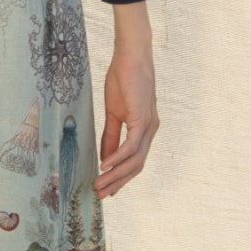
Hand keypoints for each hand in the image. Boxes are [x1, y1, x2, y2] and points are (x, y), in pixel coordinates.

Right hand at [96, 13, 157, 197]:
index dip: (122, 177)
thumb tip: (105, 158)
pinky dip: (117, 158)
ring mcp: (148, 125)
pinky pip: (131, 146)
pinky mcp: (141, 118)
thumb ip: (110, 135)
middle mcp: (151, 130)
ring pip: (135, 160)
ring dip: (116, 175)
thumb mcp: (114, 112)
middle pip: (137, 166)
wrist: (130, 56)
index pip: (135, 161)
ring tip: (99, 184)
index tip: (107, 189)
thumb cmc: (123, 80)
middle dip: (118, 182)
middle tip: (101, 195)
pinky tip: (105, 166)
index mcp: (145, 129)